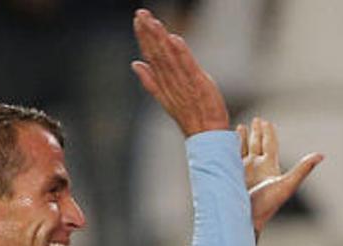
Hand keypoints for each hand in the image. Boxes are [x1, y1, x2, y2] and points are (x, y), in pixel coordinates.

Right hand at [131, 9, 228, 135]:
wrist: (207, 134)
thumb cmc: (191, 116)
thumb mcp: (168, 98)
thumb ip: (150, 80)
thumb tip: (135, 64)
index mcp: (164, 83)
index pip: (151, 56)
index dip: (144, 37)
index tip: (138, 20)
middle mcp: (171, 82)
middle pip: (157, 54)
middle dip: (148, 33)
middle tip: (140, 13)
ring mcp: (184, 84)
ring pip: (169, 58)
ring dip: (160, 38)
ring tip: (152, 21)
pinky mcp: (199, 85)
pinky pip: (188, 67)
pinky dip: (181, 53)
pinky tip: (174, 39)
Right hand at [237, 118, 323, 237]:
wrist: (246, 221)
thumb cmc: (267, 206)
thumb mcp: (287, 185)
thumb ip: (303, 169)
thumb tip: (321, 156)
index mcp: (270, 167)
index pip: (270, 145)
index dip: (269, 133)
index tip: (266, 121)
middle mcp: (257, 168)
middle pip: (258, 144)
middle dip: (257, 132)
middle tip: (257, 119)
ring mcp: (244, 172)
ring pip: (244, 150)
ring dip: (243, 139)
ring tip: (240, 127)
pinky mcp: (232, 176)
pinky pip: (231, 157)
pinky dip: (230, 148)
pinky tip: (226, 142)